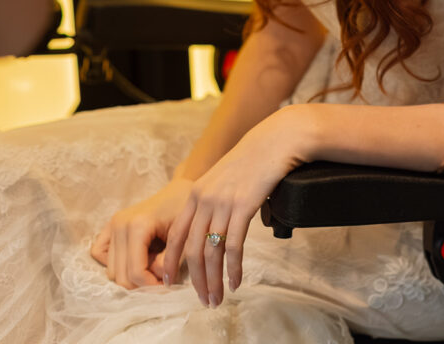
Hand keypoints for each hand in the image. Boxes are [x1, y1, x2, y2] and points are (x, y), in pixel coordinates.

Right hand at [90, 177, 194, 287]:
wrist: (177, 191)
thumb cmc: (182, 211)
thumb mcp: (181, 237)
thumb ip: (167, 261)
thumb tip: (158, 281)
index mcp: (138, 225)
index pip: (135, 272)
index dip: (151, 286)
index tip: (167, 286)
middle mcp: (120, 224)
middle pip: (121, 276)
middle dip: (142, 283)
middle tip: (161, 275)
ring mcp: (112, 224)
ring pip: (111, 271)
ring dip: (130, 274)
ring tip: (151, 262)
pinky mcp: (109, 226)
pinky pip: (99, 253)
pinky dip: (113, 263)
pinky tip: (132, 259)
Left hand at [163, 106, 307, 307]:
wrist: (274, 142)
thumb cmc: (251, 160)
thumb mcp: (222, 178)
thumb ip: (211, 200)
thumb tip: (210, 228)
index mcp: (195, 193)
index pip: (176, 234)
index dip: (171, 260)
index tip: (169, 282)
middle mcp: (204, 199)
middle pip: (192, 249)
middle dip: (195, 280)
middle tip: (202, 300)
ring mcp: (223, 203)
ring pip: (212, 252)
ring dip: (214, 280)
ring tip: (217, 298)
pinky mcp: (243, 206)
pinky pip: (234, 246)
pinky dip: (234, 268)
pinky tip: (236, 281)